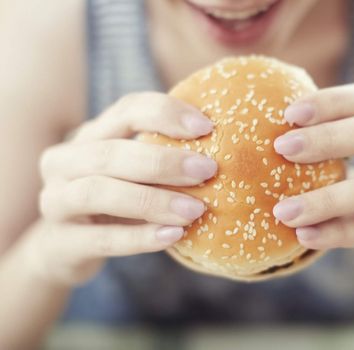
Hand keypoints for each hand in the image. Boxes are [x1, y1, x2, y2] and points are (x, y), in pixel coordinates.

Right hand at [30, 92, 216, 285]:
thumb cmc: (114, 202)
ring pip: (98, 192)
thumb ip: (162, 157)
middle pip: (110, 153)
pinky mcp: (61, 243)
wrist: (65, 249)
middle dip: (162, 162)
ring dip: (152, 200)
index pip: (126, 110)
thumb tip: (227, 149)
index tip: (207, 127)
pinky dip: (139, 237)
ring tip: (195, 210)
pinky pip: (101, 239)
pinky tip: (173, 235)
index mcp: (89, 136)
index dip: (165, 113)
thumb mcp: (131, 173)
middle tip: (207, 171)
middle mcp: (64, 162)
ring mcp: (55, 202)